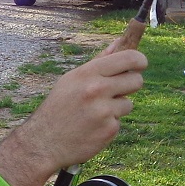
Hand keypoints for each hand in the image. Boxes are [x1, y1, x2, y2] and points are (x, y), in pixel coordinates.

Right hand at [15, 49, 145, 175]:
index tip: (141, 64)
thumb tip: (119, 42)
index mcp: (88, 73)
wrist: (44, 142)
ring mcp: (104, 111)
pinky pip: (119, 121)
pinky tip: (92, 127)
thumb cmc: (59, 107)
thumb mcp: (73, 80)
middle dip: (131, 84)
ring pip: (129, 103)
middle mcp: (97, 90)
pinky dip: (109, 124)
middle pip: (136, 80)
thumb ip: (98, 62)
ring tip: (95, 113)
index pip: (128, 58)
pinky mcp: (109, 130)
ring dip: (117, 108)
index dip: (139, 60)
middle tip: (118, 90)